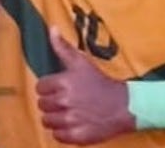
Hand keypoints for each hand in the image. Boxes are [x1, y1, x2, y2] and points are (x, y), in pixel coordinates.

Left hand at [36, 28, 134, 144]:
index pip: (40, 87)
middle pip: (42, 105)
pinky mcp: (77, 136)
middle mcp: (66, 101)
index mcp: (65, 82)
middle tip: (63, 101)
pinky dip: (62, 132)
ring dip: (54, 118)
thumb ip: (63, 47)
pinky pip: (57, 136)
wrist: (124, 105)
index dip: (48, 88)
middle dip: (51, 102)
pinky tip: (71, 124)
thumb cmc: (101, 82)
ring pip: (47, 121)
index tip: (57, 88)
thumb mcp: (82, 62)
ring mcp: (71, 120)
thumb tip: (52, 29)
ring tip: (66, 112)